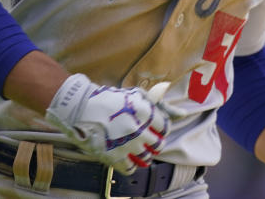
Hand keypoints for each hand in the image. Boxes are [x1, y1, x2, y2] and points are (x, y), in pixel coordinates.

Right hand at [45, 73, 169, 174]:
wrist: (81, 107)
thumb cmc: (111, 99)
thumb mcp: (136, 95)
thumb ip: (161, 106)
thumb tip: (183, 114)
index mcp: (145, 112)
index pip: (165, 128)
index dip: (158, 128)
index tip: (150, 126)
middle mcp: (138, 130)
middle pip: (158, 145)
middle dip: (152, 142)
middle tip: (141, 137)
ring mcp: (126, 145)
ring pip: (146, 159)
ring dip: (142, 154)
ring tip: (131, 146)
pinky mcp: (114, 156)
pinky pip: (131, 169)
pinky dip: (129, 164)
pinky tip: (123, 154)